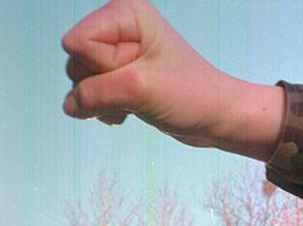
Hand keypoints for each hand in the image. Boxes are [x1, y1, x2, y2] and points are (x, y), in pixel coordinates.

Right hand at [61, 0, 283, 158]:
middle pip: (76, 61)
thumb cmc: (191, 96)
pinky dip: (106, 108)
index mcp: (126, 15)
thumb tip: (69, 105)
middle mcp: (120, 29)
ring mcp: (120, 54)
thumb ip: (93, 93)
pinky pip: (92, 94)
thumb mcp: (137, 90)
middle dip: (101, 86)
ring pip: (81, 80)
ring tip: (136, 103)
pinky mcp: (122, 76)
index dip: (102, 66)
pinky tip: (130, 112)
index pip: (78, 43)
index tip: (136, 72)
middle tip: (137, 91)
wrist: (219, 119)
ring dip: (103, 101)